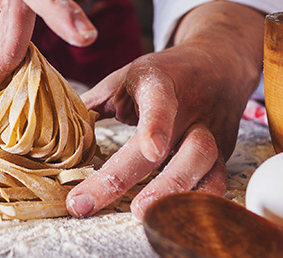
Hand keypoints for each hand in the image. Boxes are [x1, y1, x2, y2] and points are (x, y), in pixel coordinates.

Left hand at [65, 1, 264, 219]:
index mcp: (160, 83)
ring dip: (171, 192)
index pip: (160, 101)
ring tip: (140, 214)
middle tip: (90, 202)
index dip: (156, 125)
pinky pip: (217, 181)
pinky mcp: (222, 154)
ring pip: (202, 164)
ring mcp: (209, 132)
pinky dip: (199, 203)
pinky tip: (174, 218)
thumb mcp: (126, 77)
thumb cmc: (163, 74)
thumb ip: (94, 102)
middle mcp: (189, 109)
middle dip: (129, 177)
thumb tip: (59, 130)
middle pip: (169, 145)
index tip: (151, 150)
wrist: (219, 63)